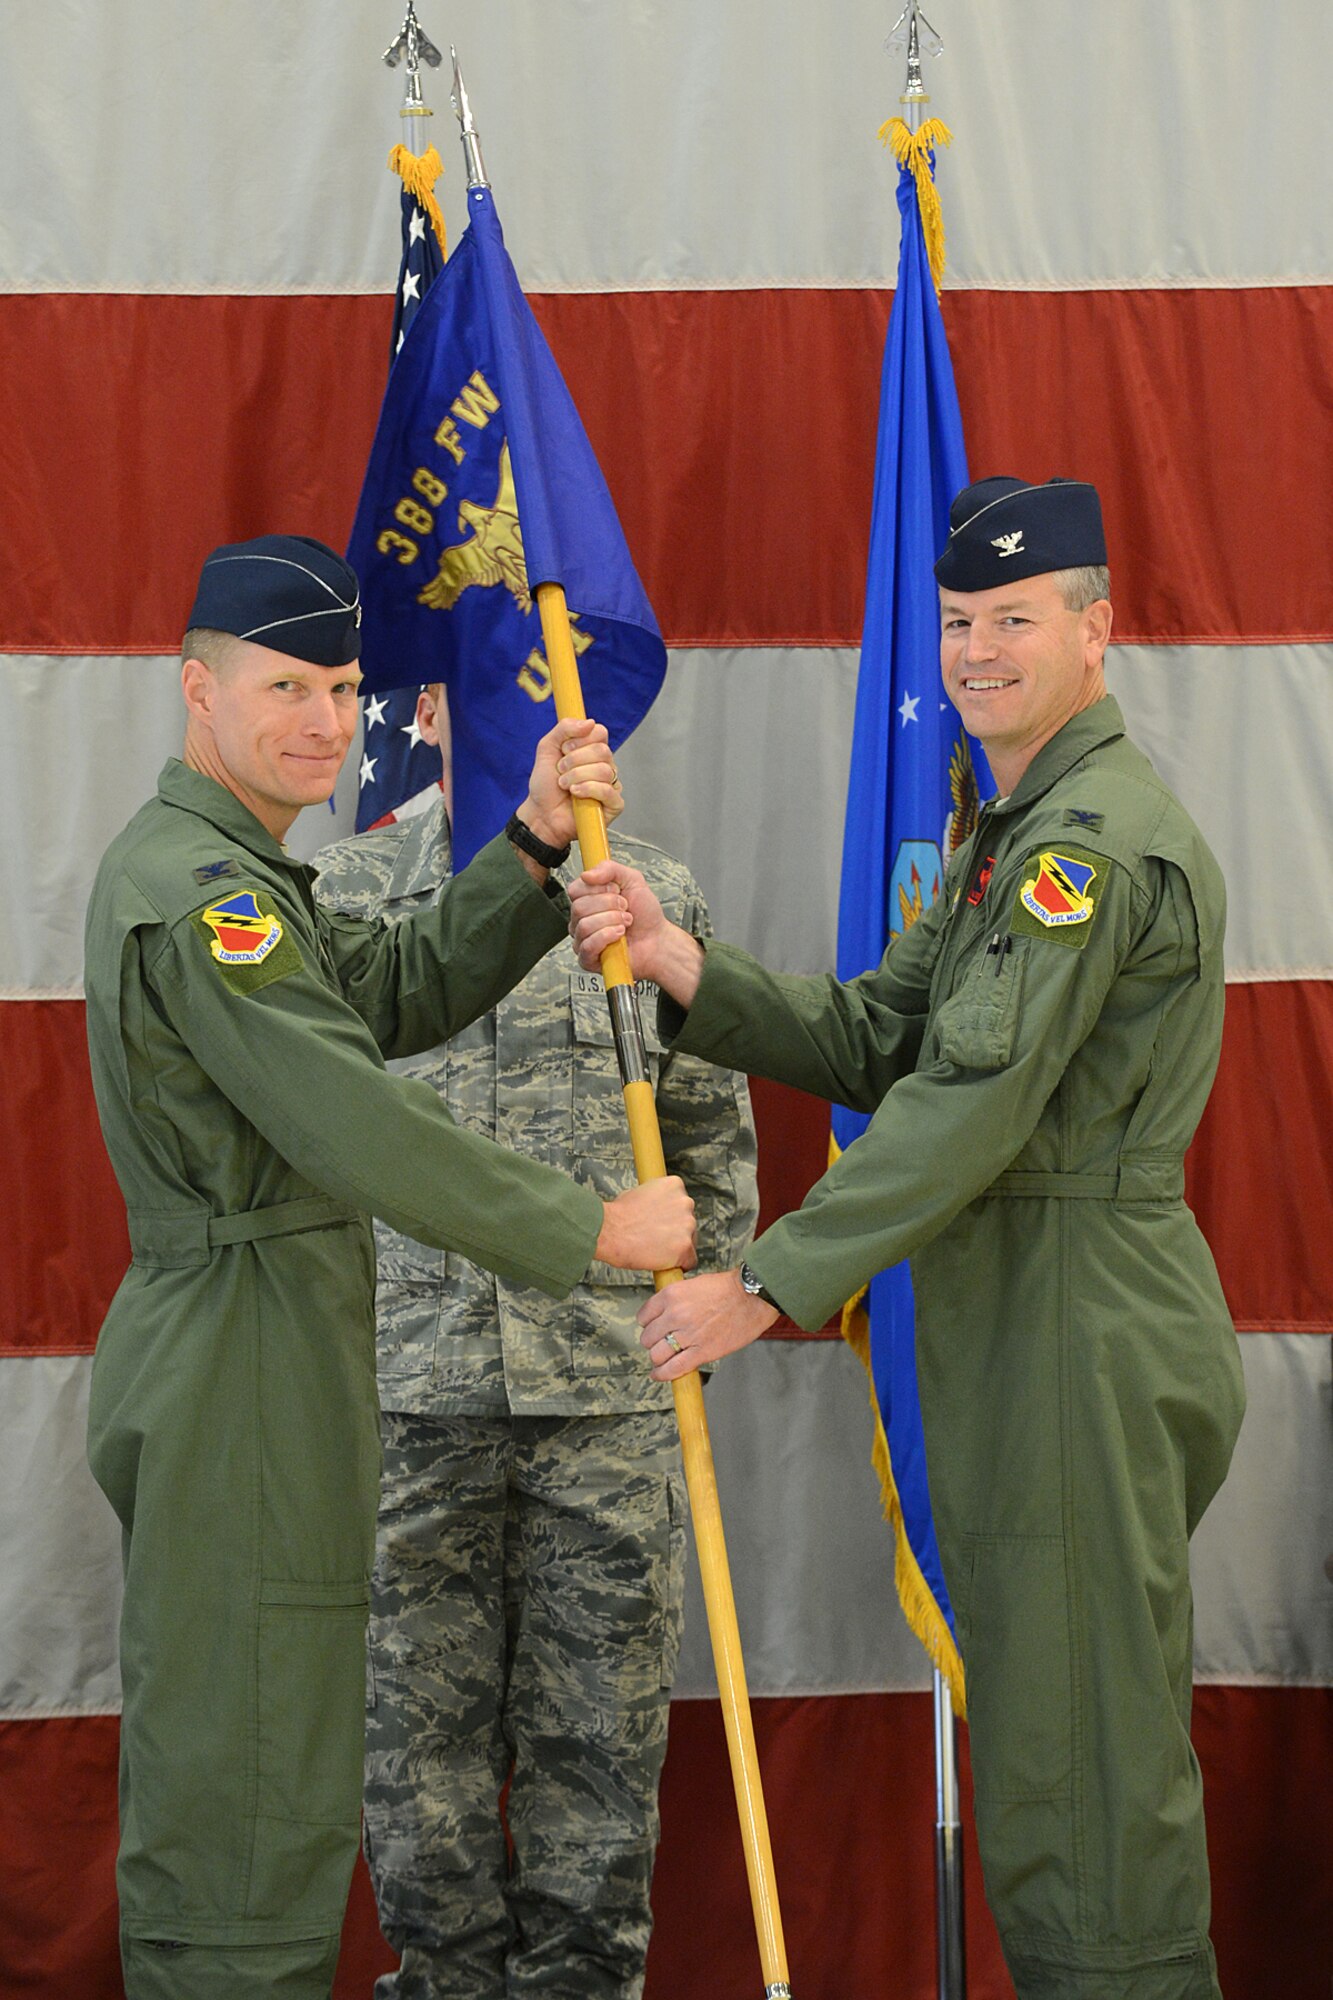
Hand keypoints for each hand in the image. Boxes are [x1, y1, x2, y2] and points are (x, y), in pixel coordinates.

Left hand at [519, 716, 622, 851]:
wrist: (541, 813)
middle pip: (602, 751)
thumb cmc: (546, 784)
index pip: (600, 732)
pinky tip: (575, 793)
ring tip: (564, 785)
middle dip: (575, 760)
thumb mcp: (547, 748)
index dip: (580, 739)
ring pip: (604, 770)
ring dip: (577, 776)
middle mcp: (605, 765)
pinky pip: (608, 790)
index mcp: (592, 750)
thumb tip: (590, 722)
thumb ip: (564, 729)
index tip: (564, 750)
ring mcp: (611, 785)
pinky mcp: (613, 805)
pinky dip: (588, 789)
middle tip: (561, 770)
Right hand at [595, 1176, 696, 1274]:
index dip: (671, 1217)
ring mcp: (687, 1225)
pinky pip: (690, 1261)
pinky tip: (663, 1263)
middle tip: (656, 1239)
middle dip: (675, 1232)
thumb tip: (656, 1209)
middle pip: (689, 1222)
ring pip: (690, 1242)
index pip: (683, 1204)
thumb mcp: (638, 1193)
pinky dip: (679, 1265)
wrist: (609, 1231)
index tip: (661, 1225)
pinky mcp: (685, 1247)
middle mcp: (686, 1202)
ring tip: (655, 1250)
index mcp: (675, 1185)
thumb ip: (656, 1200)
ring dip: (677, 1247)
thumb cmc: (617, 1215)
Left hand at [637, 1269, 777, 1379]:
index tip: (652, 1327)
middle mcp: (674, 1315)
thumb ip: (676, 1299)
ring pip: (657, 1354)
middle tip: (660, 1343)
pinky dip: (662, 1374)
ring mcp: (687, 1335)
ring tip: (664, 1357)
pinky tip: (659, 1374)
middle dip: (652, 1342)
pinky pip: (673, 1368)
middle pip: (648, 1337)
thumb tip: (666, 1313)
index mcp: (671, 1295)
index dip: (647, 1324)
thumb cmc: (728, 1288)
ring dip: (658, 1357)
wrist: (751, 1297)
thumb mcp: (693, 1284)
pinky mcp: (701, 1352)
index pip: (643, 1315)